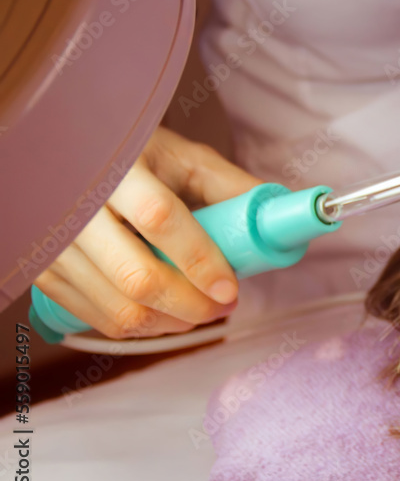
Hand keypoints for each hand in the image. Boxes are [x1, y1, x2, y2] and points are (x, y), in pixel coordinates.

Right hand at [34, 127, 264, 337]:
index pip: (159, 219)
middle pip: (138, 277)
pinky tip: (166, 314)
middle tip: (224, 305)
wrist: (66, 154)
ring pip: (119, 309)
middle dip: (192, 305)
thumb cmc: (133, 155)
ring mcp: (55, 244)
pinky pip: (96, 318)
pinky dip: (139, 327)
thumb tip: (273, 216)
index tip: (230, 288)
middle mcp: (78, 207)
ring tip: (201, 312)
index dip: (199, 261)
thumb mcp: (181, 157)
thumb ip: (228, 185)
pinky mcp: (43, 272)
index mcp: (118, 169)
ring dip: (171, 323)